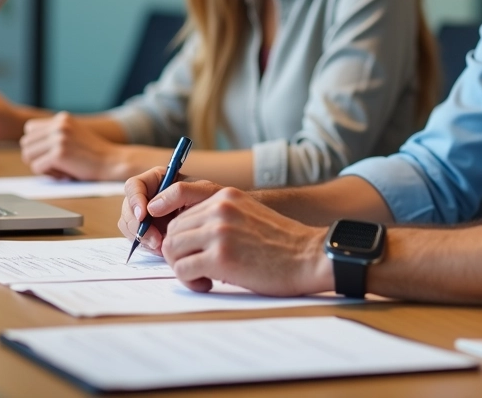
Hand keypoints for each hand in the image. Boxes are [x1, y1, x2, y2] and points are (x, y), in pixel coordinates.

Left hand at [20, 112, 126, 179]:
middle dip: (36, 156)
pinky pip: (37, 167)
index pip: (29, 129)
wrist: (112, 162)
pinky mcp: (59, 154)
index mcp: (62, 118)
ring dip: (41, 166)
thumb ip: (54, 134)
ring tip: (60, 168)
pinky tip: (65, 173)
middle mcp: (60, 125)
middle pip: (25, 143)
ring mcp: (59, 138)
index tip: (53, 152)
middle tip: (56, 163)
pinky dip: (49, 174)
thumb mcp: (73, 135)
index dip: (37, 144)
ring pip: (28, 155)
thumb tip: (26, 146)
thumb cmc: (92, 154)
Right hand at [118, 170, 216, 255]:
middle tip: (155, 240)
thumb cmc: (215, 199)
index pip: (133, 186)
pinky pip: (139, 240)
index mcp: (157, 179)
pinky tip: (164, 250)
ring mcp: (148, 216)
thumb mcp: (203, 191)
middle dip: (137, 227)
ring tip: (163, 246)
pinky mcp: (151, 232)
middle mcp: (149, 196)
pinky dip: (148, 246)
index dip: (134, 201)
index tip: (143, 216)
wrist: (223, 219)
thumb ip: (179, 192)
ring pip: (130, 227)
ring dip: (142, 239)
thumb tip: (150, 207)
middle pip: (128, 210)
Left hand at [161, 187, 329, 296]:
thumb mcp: (249, 215)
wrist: (309, 257)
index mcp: (226, 196)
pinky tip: (207, 284)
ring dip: (181, 267)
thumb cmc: (282, 244)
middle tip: (194, 268)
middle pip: (173, 230)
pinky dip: (189, 281)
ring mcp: (219, 232)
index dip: (172, 225)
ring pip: (172, 249)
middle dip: (177, 252)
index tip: (173, 238)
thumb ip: (221, 217)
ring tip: (202, 277)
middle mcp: (219, 209)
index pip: (180, 205)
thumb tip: (188, 235)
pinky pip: (183, 269)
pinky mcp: (220, 257)